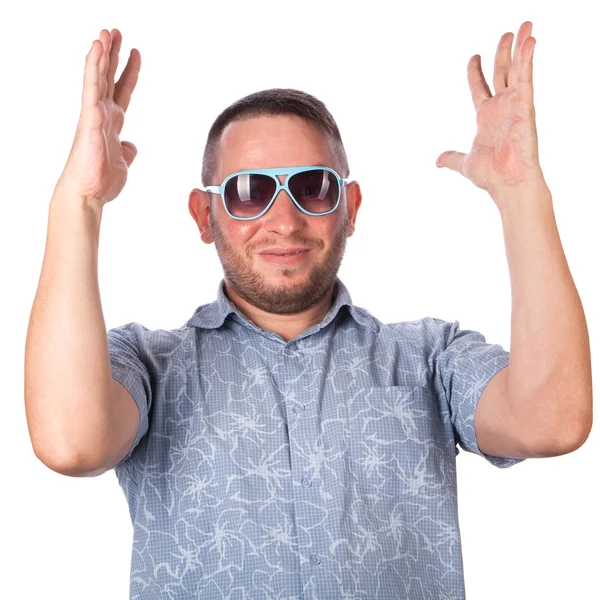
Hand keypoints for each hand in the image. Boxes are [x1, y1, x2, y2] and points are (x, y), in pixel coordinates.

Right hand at [57, 29, 140, 206]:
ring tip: (105, 33)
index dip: (129, 71)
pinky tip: (96, 51)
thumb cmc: (101, 180)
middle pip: (108, 77)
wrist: (89, 194)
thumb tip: (131, 146)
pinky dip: (93, 68)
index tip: (136, 53)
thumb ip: (127, 150)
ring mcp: (94, 115)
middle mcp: (102, 114)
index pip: (122, 90)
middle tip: (116, 31)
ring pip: (97, 78)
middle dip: (113, 54)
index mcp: (112, 122)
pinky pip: (91, 88)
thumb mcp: (123, 162)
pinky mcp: (89, 119)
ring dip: (101, 54)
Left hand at [436, 21, 544, 204]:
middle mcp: (501, 108)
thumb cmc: (491, 176)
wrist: (507, 184)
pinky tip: (530, 42)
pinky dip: (528, 60)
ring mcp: (514, 106)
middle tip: (508, 32)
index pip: (480, 87)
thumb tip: (437, 160)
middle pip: (502, 72)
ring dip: (520, 47)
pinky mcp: (525, 107)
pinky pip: (527, 79)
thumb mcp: (465, 163)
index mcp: (486, 117)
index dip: (475, 71)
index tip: (474, 56)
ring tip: (525, 26)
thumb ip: (452, 157)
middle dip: (504, 52)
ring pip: (517, 70)